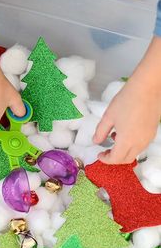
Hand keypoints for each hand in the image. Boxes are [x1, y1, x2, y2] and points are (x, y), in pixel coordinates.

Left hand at [93, 36, 160, 163]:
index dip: (106, 159)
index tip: (99, 154)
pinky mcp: (152, 132)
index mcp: (127, 141)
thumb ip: (100, 131)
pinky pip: (141, 145)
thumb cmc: (126, 100)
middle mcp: (139, 143)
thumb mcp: (108, 116)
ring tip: (113, 137)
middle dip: (114, 158)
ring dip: (123, 151)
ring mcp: (148, 138)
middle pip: (126, 159)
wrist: (147, 88)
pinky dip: (131, 145)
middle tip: (105, 151)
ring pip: (134, 153)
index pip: (115, 159)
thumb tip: (95, 141)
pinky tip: (125, 132)